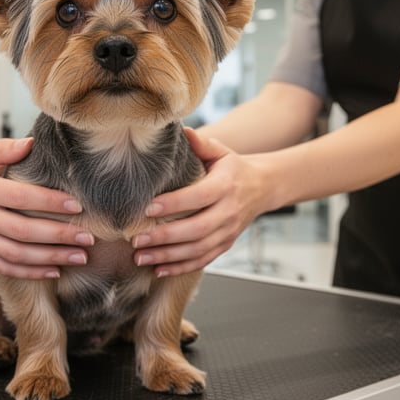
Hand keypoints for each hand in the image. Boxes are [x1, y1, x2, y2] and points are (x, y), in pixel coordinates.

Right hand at [0, 138, 92, 279]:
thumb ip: (3, 149)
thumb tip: (32, 144)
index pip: (20, 198)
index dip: (50, 203)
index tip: (76, 205)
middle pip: (23, 231)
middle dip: (59, 236)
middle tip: (88, 237)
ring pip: (17, 254)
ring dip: (51, 259)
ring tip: (79, 258)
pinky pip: (4, 267)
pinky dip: (30, 273)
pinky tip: (53, 271)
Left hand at [132, 129, 271, 276]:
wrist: (262, 187)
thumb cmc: (233, 168)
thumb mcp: (220, 151)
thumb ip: (200, 143)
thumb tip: (181, 130)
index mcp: (225, 186)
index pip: (198, 197)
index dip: (173, 204)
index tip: (148, 208)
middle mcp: (228, 212)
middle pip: (196, 230)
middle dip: (164, 237)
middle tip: (136, 240)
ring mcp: (228, 232)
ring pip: (197, 250)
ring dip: (167, 256)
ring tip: (141, 257)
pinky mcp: (225, 245)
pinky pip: (203, 260)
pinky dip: (180, 268)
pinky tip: (159, 269)